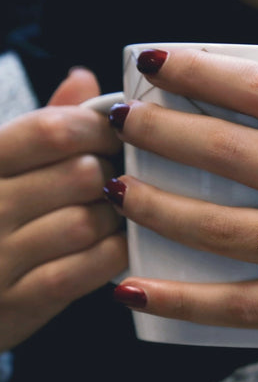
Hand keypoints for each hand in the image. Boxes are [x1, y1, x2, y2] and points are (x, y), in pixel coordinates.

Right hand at [0, 68, 126, 350]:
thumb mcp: (3, 164)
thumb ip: (41, 125)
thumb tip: (84, 78)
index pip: (50, 130)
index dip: (98, 127)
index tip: (121, 132)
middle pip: (79, 175)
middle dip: (112, 172)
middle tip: (122, 174)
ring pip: (86, 223)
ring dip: (116, 216)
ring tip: (118, 210)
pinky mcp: (20, 302)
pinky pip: (85, 270)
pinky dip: (112, 253)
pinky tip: (117, 242)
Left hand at [108, 49, 257, 354]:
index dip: (202, 72)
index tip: (156, 63)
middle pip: (230, 153)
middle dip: (162, 131)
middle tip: (120, 122)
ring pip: (221, 229)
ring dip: (156, 205)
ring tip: (116, 189)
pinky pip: (240, 307)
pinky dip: (180, 301)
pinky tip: (133, 290)